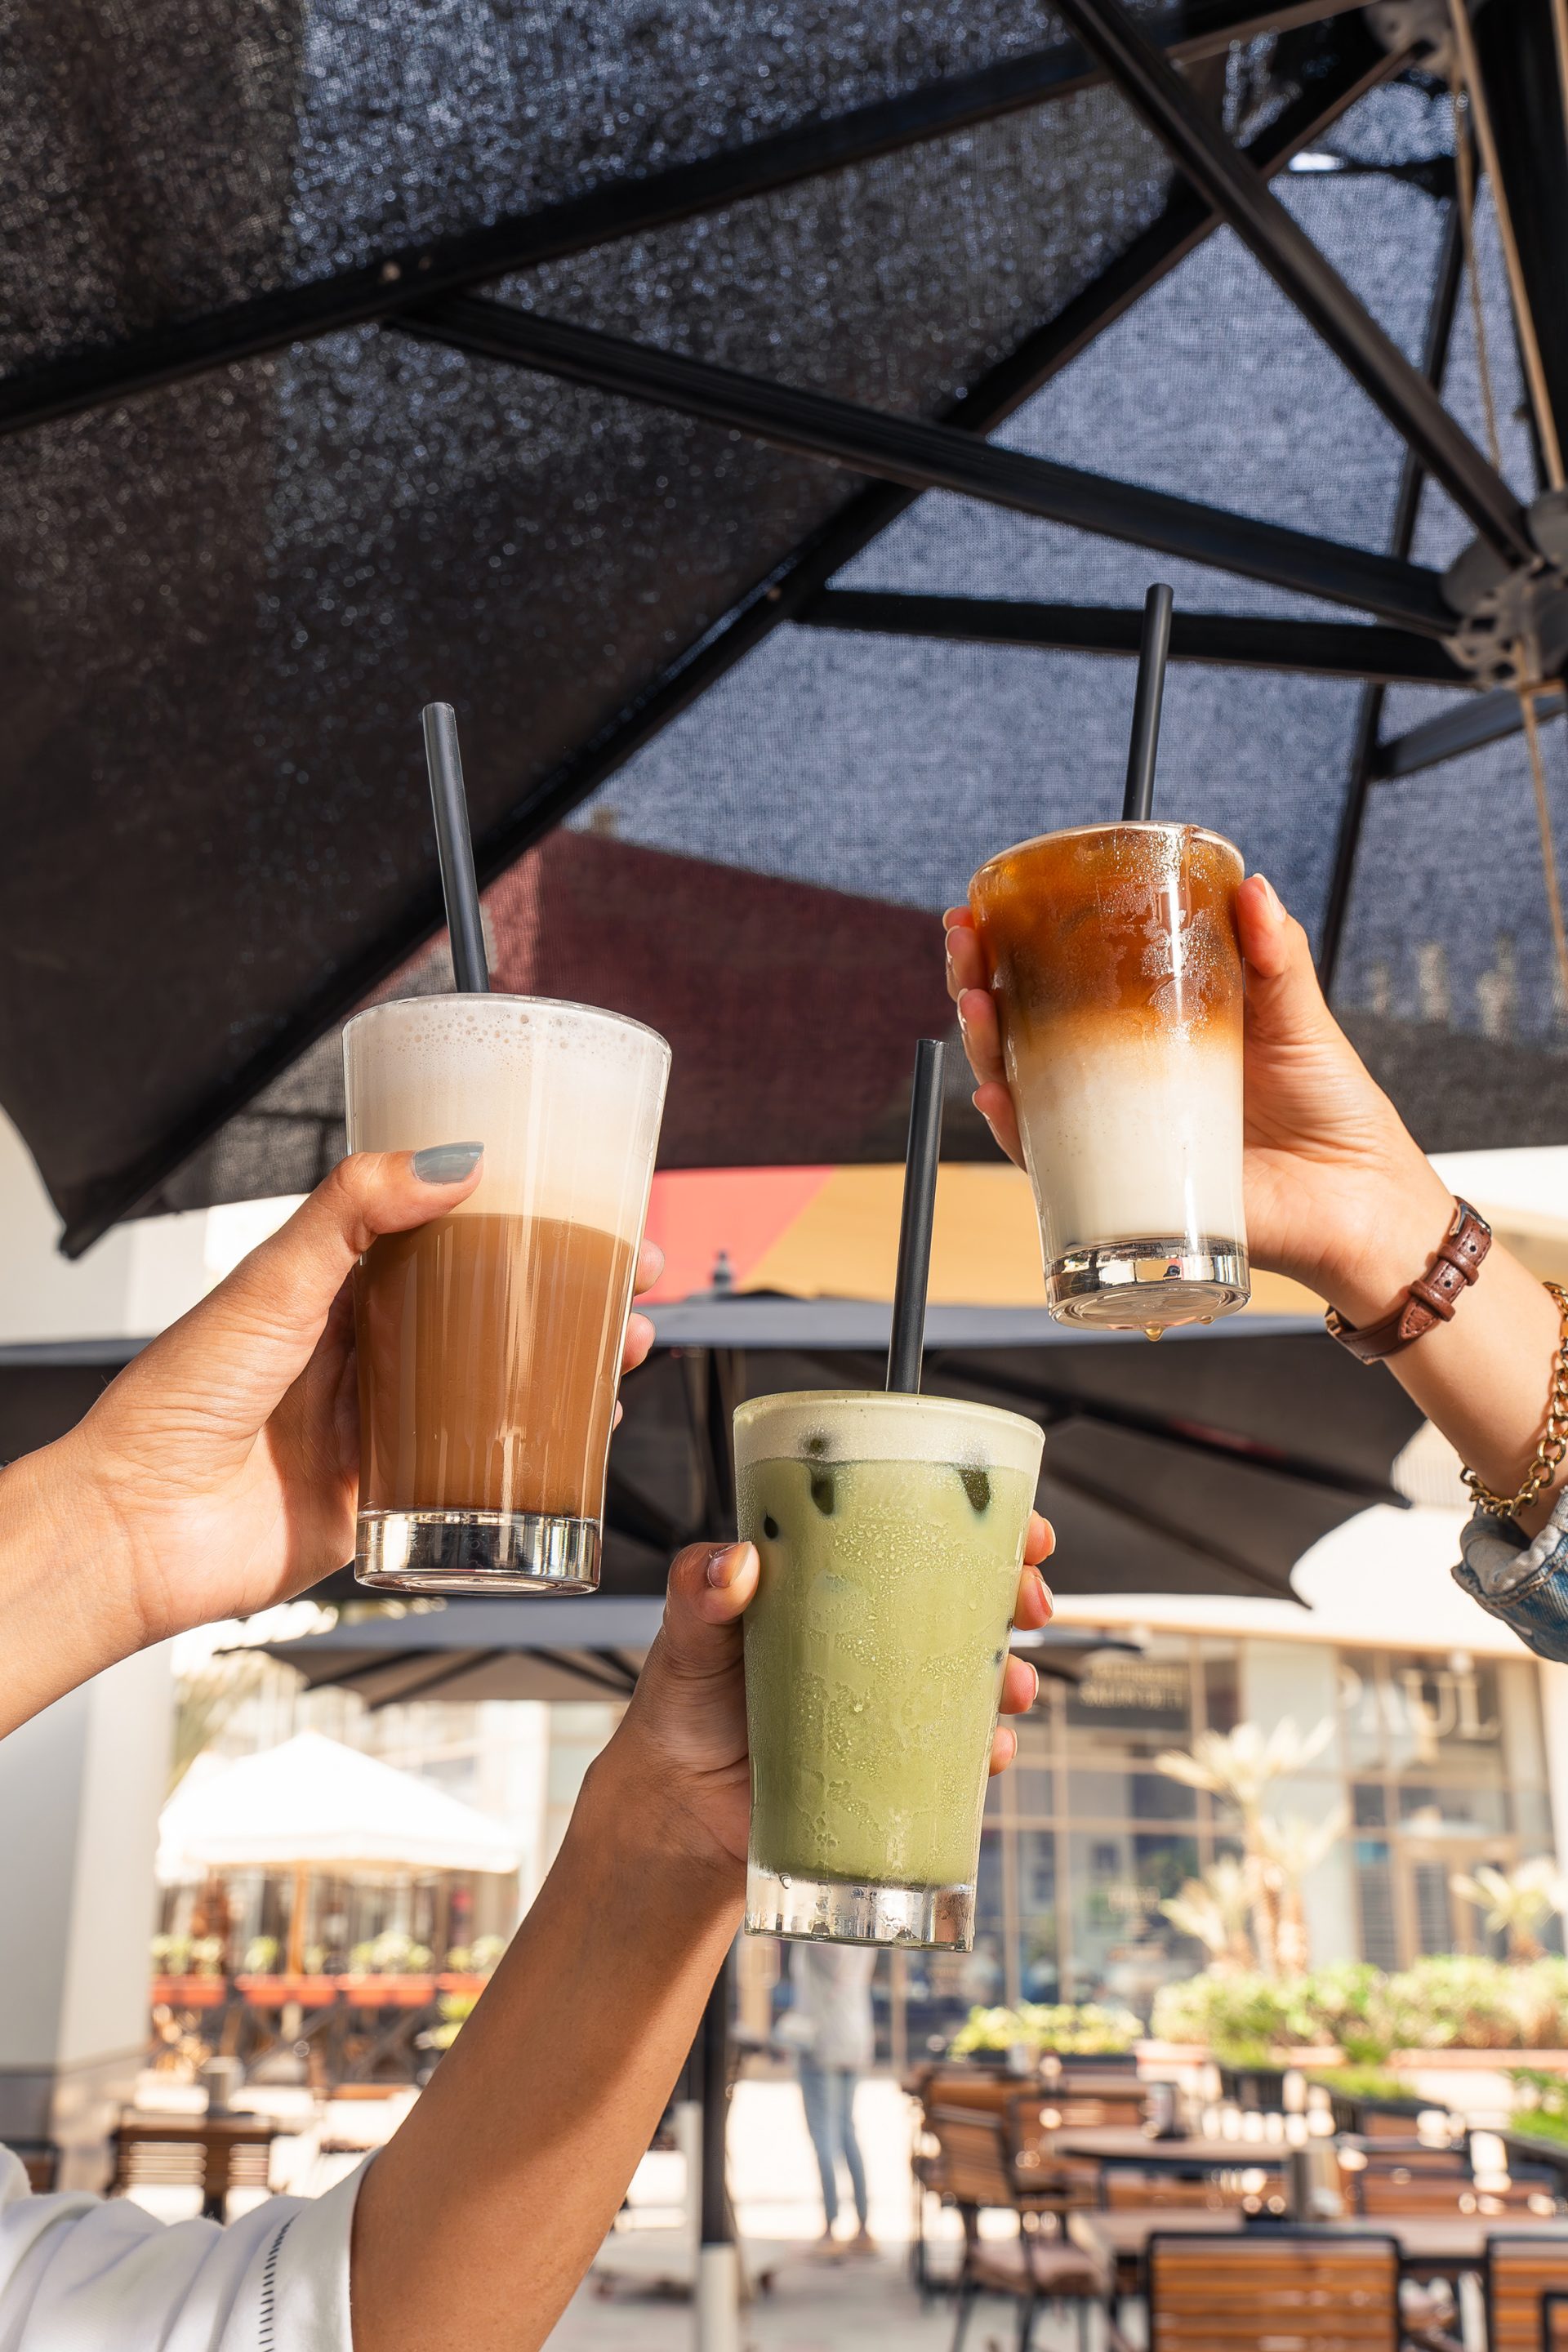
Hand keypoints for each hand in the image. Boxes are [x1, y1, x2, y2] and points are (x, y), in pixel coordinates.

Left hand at [27, 1151, 661, 1655]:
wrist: (139, 1528)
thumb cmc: (177, 1403)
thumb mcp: (273, 1283)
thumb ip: (355, 1213)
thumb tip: (452, 1160)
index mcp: (333, 1289)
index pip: (446, 1235)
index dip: (520, 1217)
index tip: (585, 1201)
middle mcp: (363, 1352)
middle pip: (490, 1308)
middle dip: (570, 1290)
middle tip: (638, 1276)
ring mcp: (381, 1424)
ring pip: (497, 1384)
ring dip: (569, 1363)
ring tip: (629, 1346)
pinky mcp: (389, 1495)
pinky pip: (477, 1467)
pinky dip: (536, 1448)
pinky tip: (579, 1434)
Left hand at [606, 1514, 1057, 1877]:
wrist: (680, 1808)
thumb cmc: (684, 1703)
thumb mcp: (687, 1634)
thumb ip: (699, 1590)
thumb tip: (736, 1563)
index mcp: (835, 1578)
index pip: (917, 1529)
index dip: (979, 1519)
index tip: (1020, 1524)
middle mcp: (875, 1631)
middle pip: (969, 1596)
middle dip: (1018, 1591)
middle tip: (1030, 1602)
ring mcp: (890, 1695)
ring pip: (977, 1672)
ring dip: (1013, 1673)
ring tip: (1013, 1686)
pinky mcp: (893, 1760)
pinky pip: (958, 1752)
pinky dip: (986, 1750)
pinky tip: (988, 1750)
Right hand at [944, 878, 1449, 1317]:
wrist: (1359, 1200)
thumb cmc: (1332, 1111)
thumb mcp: (1298, 1016)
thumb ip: (1274, 955)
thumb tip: (1252, 887)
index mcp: (1150, 1032)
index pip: (1063, 984)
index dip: (1014, 949)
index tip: (984, 910)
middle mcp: (1120, 1081)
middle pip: (1024, 1031)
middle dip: (976, 985)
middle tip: (965, 944)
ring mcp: (1116, 1133)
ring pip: (1022, 1090)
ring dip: (984, 1048)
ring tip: (975, 1003)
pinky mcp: (1122, 1186)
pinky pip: (1049, 1162)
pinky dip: (1016, 1131)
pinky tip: (998, 1096)